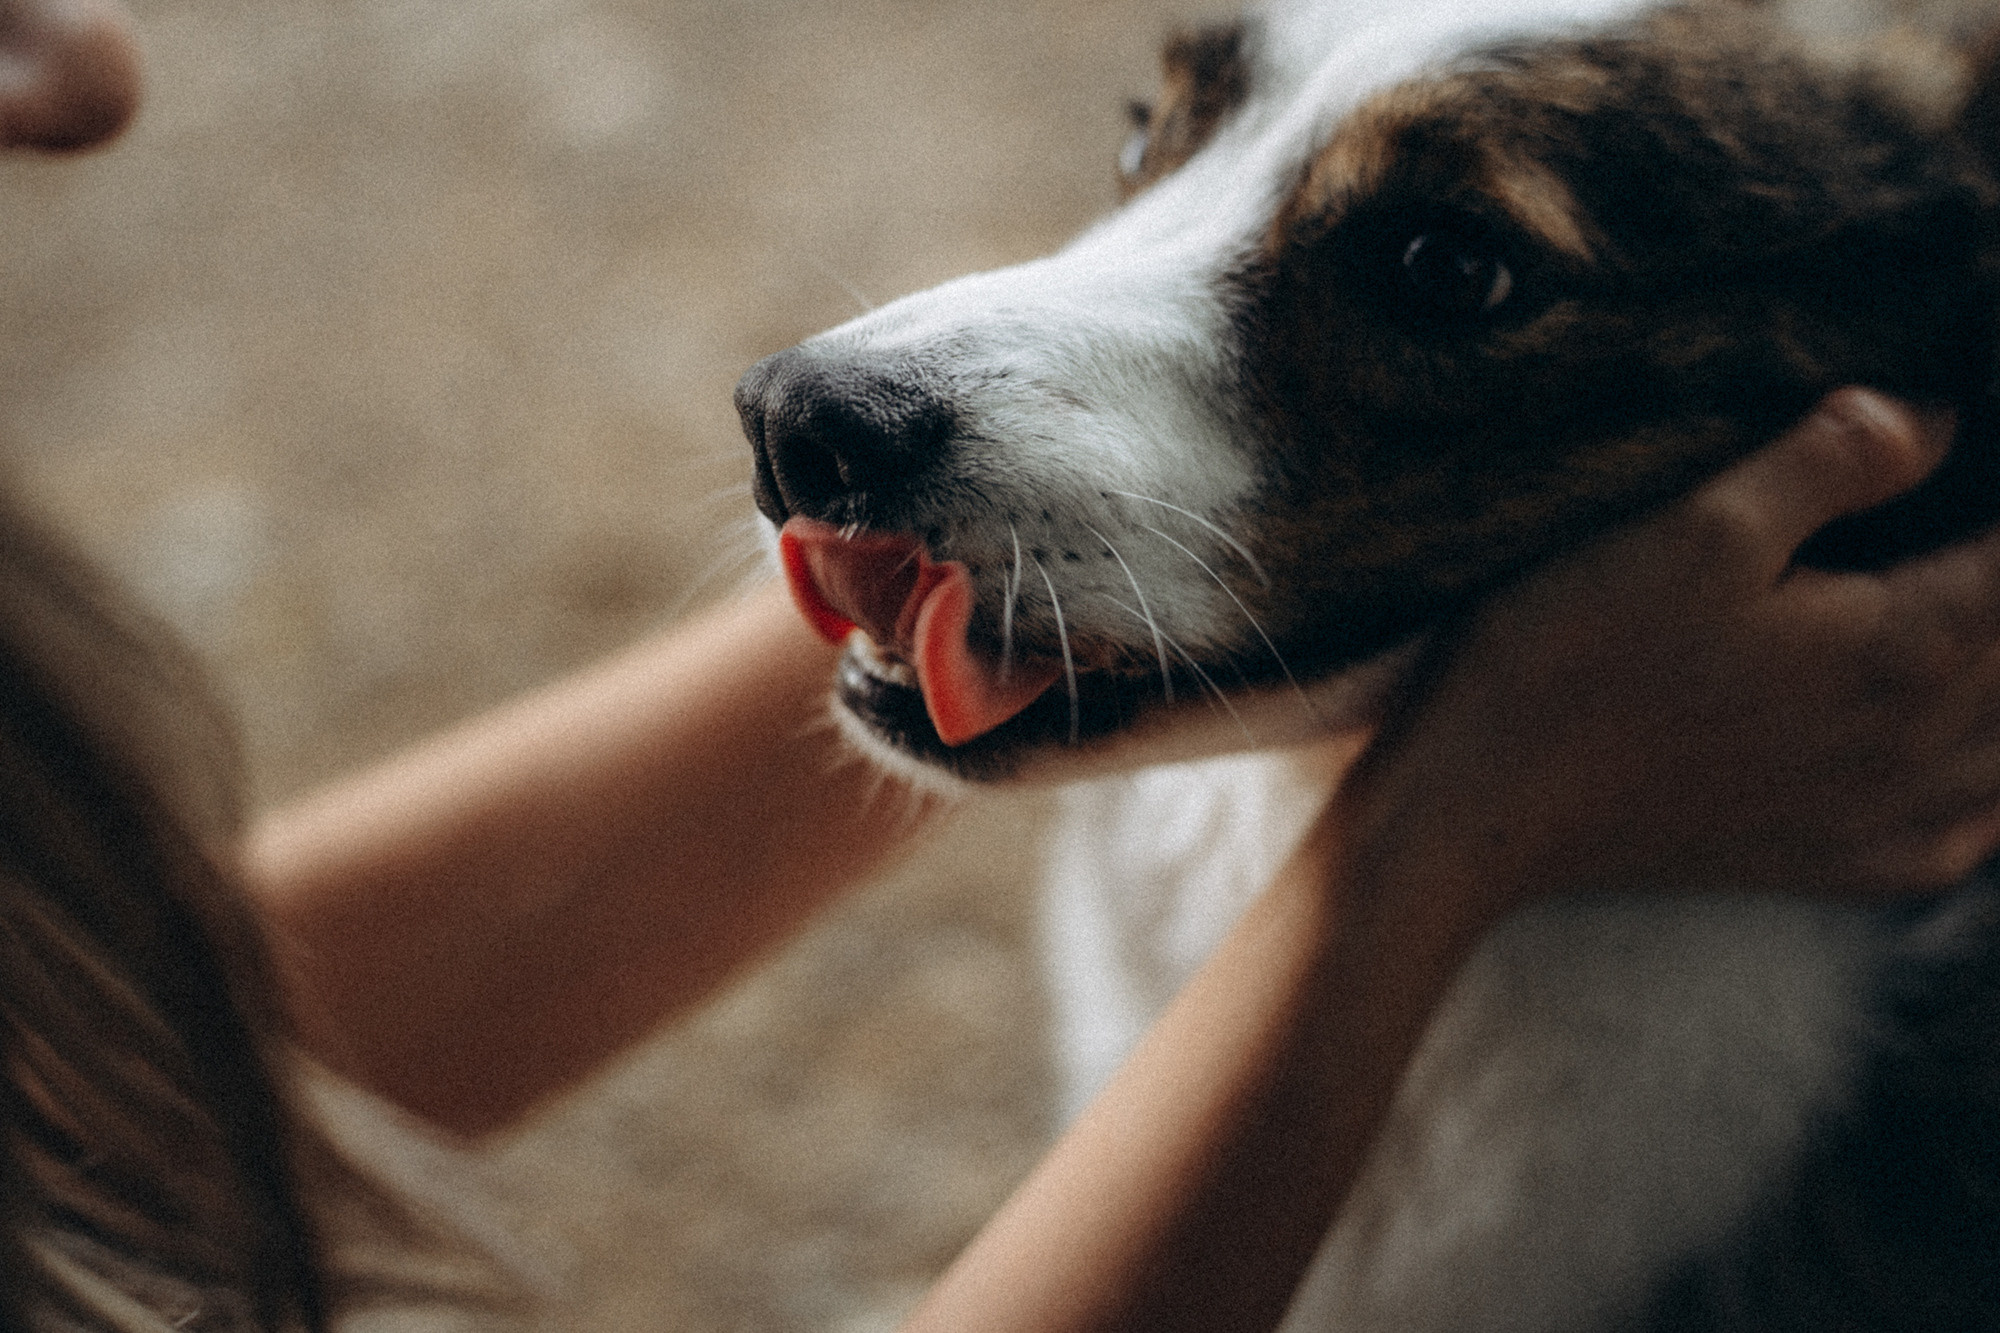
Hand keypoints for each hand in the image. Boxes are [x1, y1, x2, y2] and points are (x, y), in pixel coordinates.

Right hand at [1343, 388, 1999, 915]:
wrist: (1479, 805)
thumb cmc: (1572, 659)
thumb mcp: (1690, 528)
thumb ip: (1830, 464)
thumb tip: (1932, 422)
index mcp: (1898, 648)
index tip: (1985, 429)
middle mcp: (1915, 745)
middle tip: (1982, 529)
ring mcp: (1881, 819)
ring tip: (1986, 622)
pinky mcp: (1836, 864)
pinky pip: (1973, 831)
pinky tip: (1983, 760)